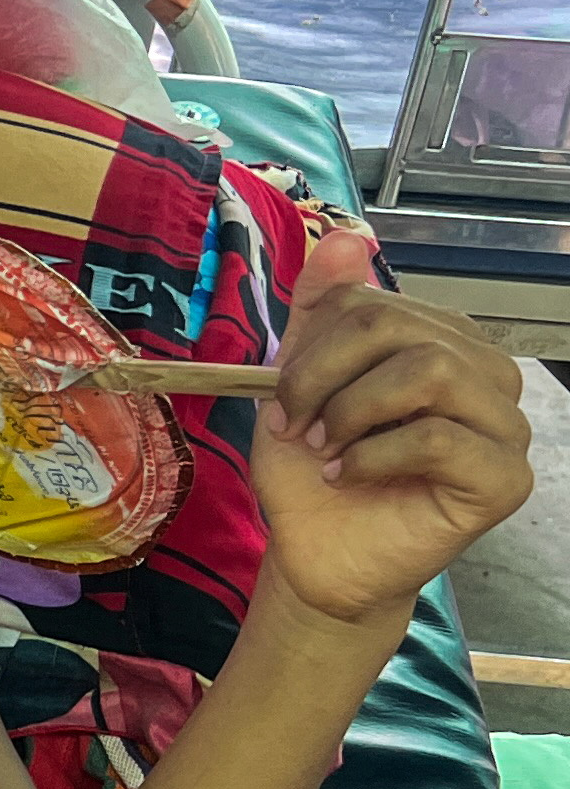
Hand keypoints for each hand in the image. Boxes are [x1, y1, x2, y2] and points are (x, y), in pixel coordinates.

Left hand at [248, 226, 532, 624]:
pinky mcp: (506, 478)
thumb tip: (346, 237)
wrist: (318, 551)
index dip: (313, 348)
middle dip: (324, 376)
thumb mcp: (299, 380)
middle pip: (400, 329)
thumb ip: (322, 309)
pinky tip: (350, 476)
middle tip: (297, 424)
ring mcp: (505, 426)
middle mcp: (486, 374)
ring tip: (327, 449)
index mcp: (442, 340)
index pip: (374, 302)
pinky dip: (375, 455)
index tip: (283, 399)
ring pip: (430, 372)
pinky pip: (439, 438)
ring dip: (353, 412)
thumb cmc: (315, 468)